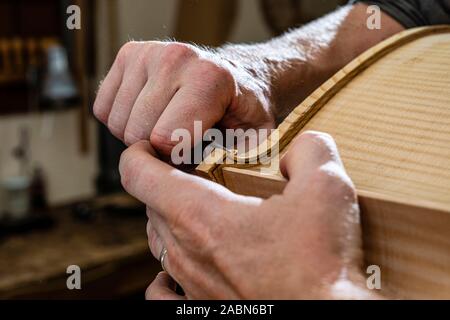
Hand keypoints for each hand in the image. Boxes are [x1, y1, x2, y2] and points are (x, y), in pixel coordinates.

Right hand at [94, 41, 274, 155]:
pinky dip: (121, 121)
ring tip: (167, 128)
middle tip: (180, 144)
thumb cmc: (243, 111)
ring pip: (116, 123)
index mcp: (210, 79)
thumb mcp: (256, 140)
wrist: (237, 75)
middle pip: (136, 133)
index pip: (164, 139)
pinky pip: (103, 108)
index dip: (174, 160)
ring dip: (138, 137)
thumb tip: (207, 187)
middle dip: (155, 151)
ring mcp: (148, 52)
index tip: (192, 156)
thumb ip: (238, 162)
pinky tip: (150, 115)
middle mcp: (176, 58)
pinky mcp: (128, 53)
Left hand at [120, 131, 372, 299]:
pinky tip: (182, 268)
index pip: (138, 174)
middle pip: (150, 205)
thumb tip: (296, 147)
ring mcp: (190, 286)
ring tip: (196, 211)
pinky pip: (161, 293)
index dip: (138, 152)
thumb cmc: (322, 264)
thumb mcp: (326, 188)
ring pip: (158, 242)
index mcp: (200, 215)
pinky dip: (164, 273)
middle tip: (192, 171)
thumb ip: (309, 149)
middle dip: (165, 182)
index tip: (151, 145)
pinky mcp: (202, 311)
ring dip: (169, 220)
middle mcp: (185, 252)